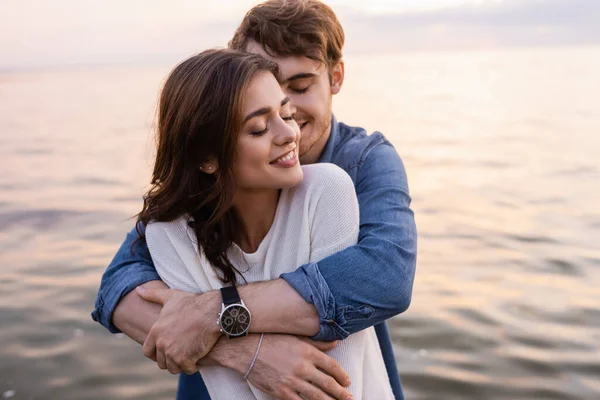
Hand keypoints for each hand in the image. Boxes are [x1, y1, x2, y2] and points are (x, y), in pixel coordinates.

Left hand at [136, 286, 220, 374]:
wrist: (211, 312)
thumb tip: (137, 289)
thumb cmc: (192, 303)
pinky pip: (188, 369)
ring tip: (191, 355)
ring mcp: (173, 353)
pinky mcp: (186, 359)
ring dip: (182, 364)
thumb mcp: (170, 296)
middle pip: (161, 362)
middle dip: (171, 359)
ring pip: (174, 368)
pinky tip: (199, 357)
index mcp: (156, 331)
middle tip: (183, 352)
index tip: (167, 351)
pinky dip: (194, 366)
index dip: (156, 353)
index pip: (148, 351)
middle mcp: (162, 344)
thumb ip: (152, 294)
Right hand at [210, 333, 351, 399]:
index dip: (342, 376)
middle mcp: (303, 367)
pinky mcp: (281, 392)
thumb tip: (335, 344)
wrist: (246, 349)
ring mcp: (292, 381)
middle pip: (328, 384)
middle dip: (341, 393)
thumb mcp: (296, 337)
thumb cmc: (271, 340)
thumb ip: (317, 343)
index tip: (347, 381)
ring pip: (317, 396)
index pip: (332, 366)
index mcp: (308, 352)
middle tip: (349, 398)